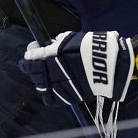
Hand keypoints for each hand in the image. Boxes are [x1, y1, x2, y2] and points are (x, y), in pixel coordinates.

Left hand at [18, 31, 134, 105]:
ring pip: (41, 87)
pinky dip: (51, 91)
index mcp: (48, 58)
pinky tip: (56, 85)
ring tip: (49, 75)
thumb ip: (55, 44)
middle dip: (34, 67)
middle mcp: (48, 74)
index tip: (32, 50)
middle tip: (41, 62)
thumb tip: (48, 47)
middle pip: (33, 74)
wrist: (108, 65)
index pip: (29, 60)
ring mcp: (56, 88)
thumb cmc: (90, 48)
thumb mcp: (70, 39)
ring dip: (42, 80)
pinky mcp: (66, 98)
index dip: (29, 54)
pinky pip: (52, 98)